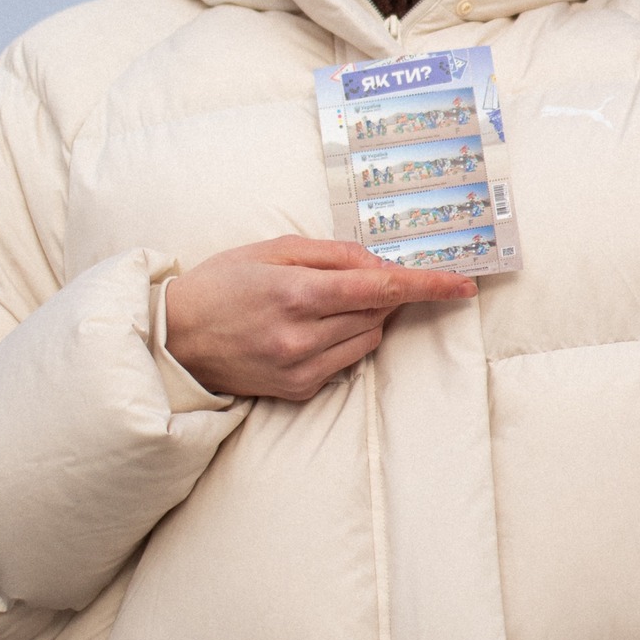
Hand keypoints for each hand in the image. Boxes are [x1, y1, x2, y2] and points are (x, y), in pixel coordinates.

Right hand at [164, 235, 475, 400]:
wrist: (176, 339)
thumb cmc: (223, 283)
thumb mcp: (274, 249)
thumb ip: (333, 254)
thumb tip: (381, 262)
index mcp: (298, 293)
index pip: (382, 287)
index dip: (428, 285)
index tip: (463, 284)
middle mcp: (303, 336)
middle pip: (379, 312)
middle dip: (384, 292)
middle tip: (357, 278)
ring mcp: (302, 368)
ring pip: (369, 338)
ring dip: (366, 316)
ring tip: (324, 302)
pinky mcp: (299, 390)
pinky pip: (347, 361)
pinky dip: (345, 340)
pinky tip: (313, 328)